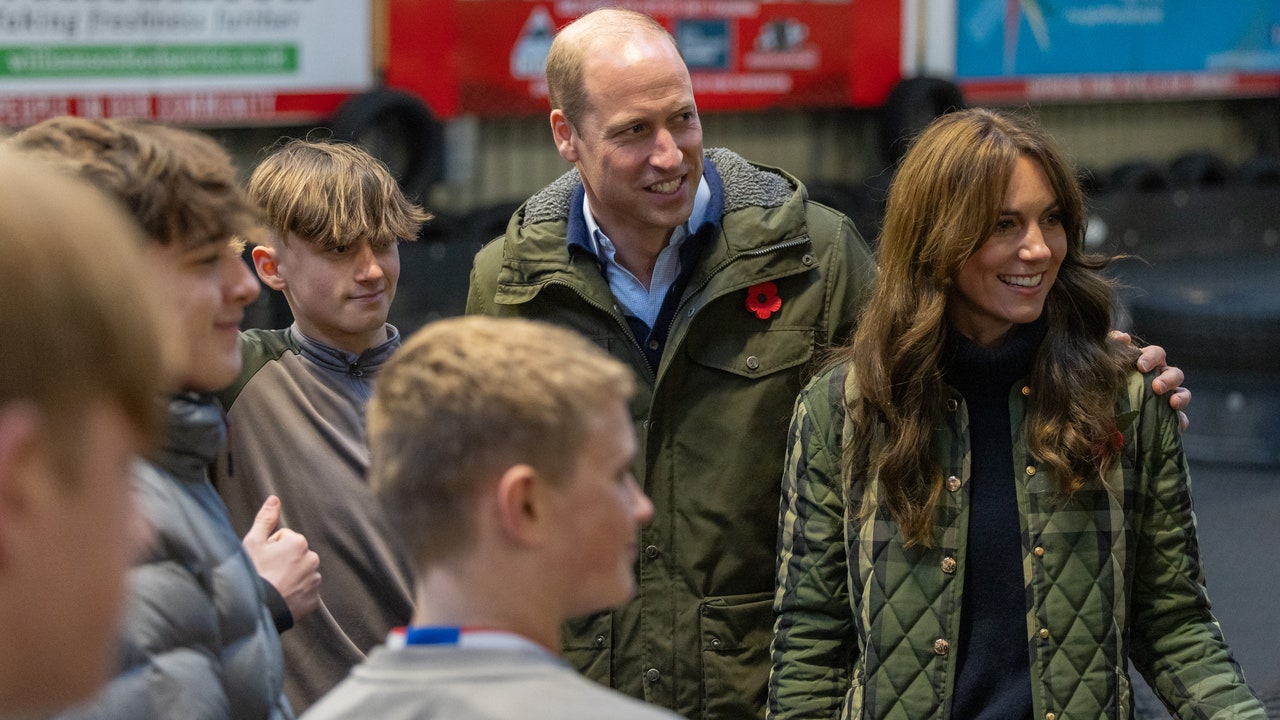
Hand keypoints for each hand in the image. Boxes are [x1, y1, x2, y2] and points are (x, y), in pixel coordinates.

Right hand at [242, 495, 320, 621]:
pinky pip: (305, 591)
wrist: (255, 610)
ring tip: (273, 587)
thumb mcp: (252, 543)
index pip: (284, 538)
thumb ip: (265, 519)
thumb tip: (274, 498)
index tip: (262, 560)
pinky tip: (282, 597)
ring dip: (290, 577)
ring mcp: (315, 580)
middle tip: (267, 574)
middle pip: (294, 555)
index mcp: (299, 542)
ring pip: (300, 573)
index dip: (270, 548)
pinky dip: (295, 593)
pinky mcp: (314, 600)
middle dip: (282, 561)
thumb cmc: (251, 574)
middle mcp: (312, 559)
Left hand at [1112, 331, 1190, 430]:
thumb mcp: (1107, 362)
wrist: (1099, 409)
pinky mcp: (1168, 417)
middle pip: (1175, 373)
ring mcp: (1167, 397)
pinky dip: (1181, 420)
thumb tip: (1123, 337)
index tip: (1141, 366)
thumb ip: (1113, 347)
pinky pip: (1180, 419)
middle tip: (1156, 387)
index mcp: (1148, 363)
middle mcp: (1161, 378)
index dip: (1152, 357)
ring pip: (1183, 393)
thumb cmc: (1106, 378)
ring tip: (1172, 403)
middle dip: (1168, 379)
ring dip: (1181, 397)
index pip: (1157, 353)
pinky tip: (1178, 424)